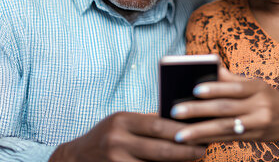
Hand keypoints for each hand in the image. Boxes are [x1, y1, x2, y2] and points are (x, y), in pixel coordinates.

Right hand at [49, 112, 205, 161]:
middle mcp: (117, 141)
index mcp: (122, 121)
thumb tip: (181, 120)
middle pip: (160, 150)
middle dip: (185, 152)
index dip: (182, 130)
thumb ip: (147, 122)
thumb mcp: (122, 122)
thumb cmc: (106, 136)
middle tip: (203, 151)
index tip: (200, 132)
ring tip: (193, 161)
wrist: (75, 158)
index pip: (158, 125)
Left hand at [170, 68, 278, 143]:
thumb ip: (232, 78)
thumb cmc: (268, 97)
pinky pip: (228, 139)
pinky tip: (192, 141)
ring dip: (200, 131)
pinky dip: (209, 140)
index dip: (216, 88)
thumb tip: (208, 65)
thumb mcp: (255, 83)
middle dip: (199, 111)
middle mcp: (260, 106)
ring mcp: (258, 124)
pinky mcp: (254, 138)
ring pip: (225, 128)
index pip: (235, 87)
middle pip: (226, 108)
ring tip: (179, 134)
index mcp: (258, 87)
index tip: (195, 89)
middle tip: (176, 111)